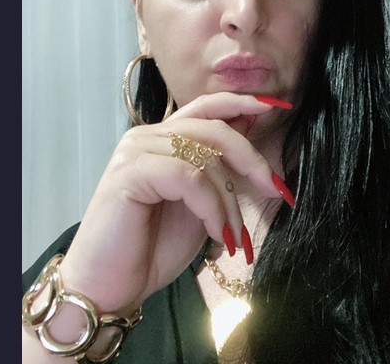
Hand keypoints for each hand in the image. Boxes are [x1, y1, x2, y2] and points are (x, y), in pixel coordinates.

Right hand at [56, 92, 286, 315]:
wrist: (111, 286)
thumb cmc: (152, 248)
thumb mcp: (201, 204)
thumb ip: (219, 170)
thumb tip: (251, 130)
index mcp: (163, 138)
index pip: (207, 106)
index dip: (243, 102)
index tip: (278, 107)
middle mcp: (147, 136)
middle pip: (214, 127)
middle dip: (252, 159)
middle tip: (277, 190)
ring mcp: (136, 151)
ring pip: (205, 157)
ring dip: (230, 200)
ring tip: (233, 235)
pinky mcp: (130, 172)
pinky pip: (189, 178)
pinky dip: (212, 208)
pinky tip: (218, 235)